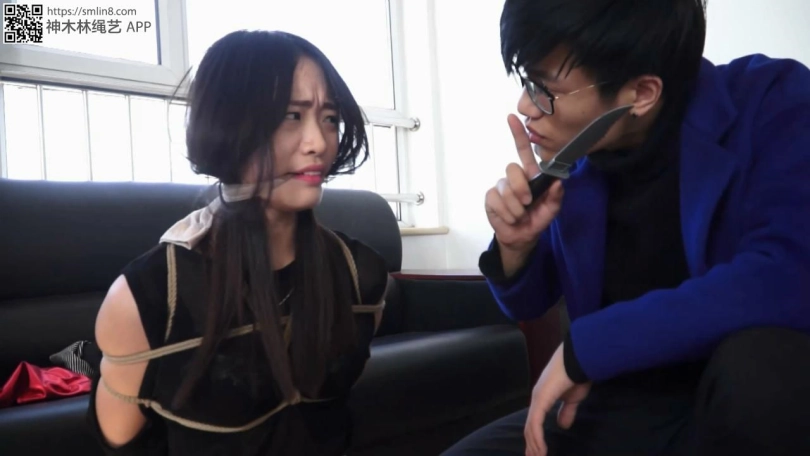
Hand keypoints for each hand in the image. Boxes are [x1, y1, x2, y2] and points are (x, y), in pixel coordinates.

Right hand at [485, 114, 563, 253]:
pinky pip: (496, 200)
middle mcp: (514, 177)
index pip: (523, 150)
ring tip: (519, 216)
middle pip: (513, 169)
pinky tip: (509, 218)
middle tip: (527, 204)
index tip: (512, 117)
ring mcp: (501, 187)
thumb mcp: (551, 210)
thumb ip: (556, 197)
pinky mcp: (491, 198)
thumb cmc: (537, 219)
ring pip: (505, 189)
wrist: (521, 238)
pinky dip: (506, 213)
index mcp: (530, 175)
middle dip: (520, 189)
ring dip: (515, 208)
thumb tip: (558, 183)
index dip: (517, 133)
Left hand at [524, 343, 591, 455]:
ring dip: (533, 446)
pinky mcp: (541, 400)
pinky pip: (535, 423)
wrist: (580, 359)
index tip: (536, 453)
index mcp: (543, 398)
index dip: (535, 438)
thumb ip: (566, 412)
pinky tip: (540, 451)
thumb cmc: (578, 375)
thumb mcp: (573, 399)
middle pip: (529, 427)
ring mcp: (537, 399)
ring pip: (530, 428)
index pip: (534, 422)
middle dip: (531, 446)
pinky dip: (537, 438)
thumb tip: (562, 426)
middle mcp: (536, 398)